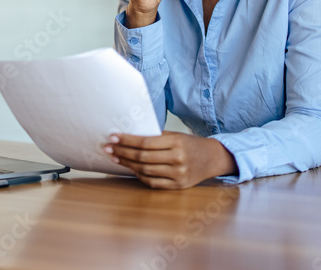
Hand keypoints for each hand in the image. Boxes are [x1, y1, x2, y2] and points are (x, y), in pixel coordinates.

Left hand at [104, 131, 235, 188]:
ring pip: (145, 171)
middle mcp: (178, 159)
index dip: (127, 140)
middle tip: (108, 148)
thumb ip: (156, 137)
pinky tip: (131, 169)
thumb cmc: (190, 144)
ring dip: (127, 164)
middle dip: (122, 152)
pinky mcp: (178, 186)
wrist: (212, 158)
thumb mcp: (176, 135)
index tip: (113, 137)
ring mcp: (178, 174)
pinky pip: (153, 182)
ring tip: (116, 158)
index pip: (145, 142)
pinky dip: (140, 176)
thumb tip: (129, 137)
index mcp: (176, 143)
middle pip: (142, 157)